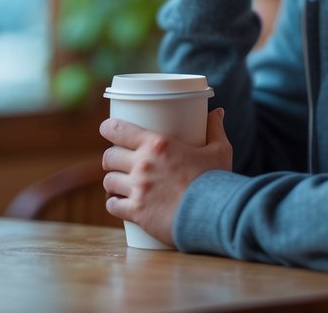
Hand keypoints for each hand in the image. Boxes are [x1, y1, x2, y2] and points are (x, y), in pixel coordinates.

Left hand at [100, 109, 232, 246]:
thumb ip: (215, 129)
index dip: (108, 129)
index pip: (117, 130)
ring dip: (112, 182)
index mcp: (158, 144)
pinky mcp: (137, 212)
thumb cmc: (217, 181)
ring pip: (108, 181)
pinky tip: (119, 203)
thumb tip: (218, 112)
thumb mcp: (219, 150)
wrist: (216, 216)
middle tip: (119, 162)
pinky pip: (113, 205)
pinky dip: (114, 204)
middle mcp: (143, 165)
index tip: (107, 130)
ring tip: (119, 184)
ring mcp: (138, 189)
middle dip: (111, 159)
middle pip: (109, 157)